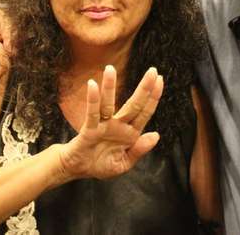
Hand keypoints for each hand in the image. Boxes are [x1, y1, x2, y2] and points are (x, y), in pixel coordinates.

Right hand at [58, 66, 163, 181]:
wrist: (79, 170)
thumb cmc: (101, 164)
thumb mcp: (124, 163)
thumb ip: (139, 150)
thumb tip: (156, 135)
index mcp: (130, 133)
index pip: (144, 112)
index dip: (153, 98)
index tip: (160, 80)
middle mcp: (119, 125)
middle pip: (133, 104)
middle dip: (144, 88)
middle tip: (152, 70)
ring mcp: (104, 125)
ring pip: (109, 103)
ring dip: (110, 86)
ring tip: (110, 68)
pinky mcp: (89, 129)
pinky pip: (92, 113)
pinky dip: (92, 100)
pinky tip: (93, 85)